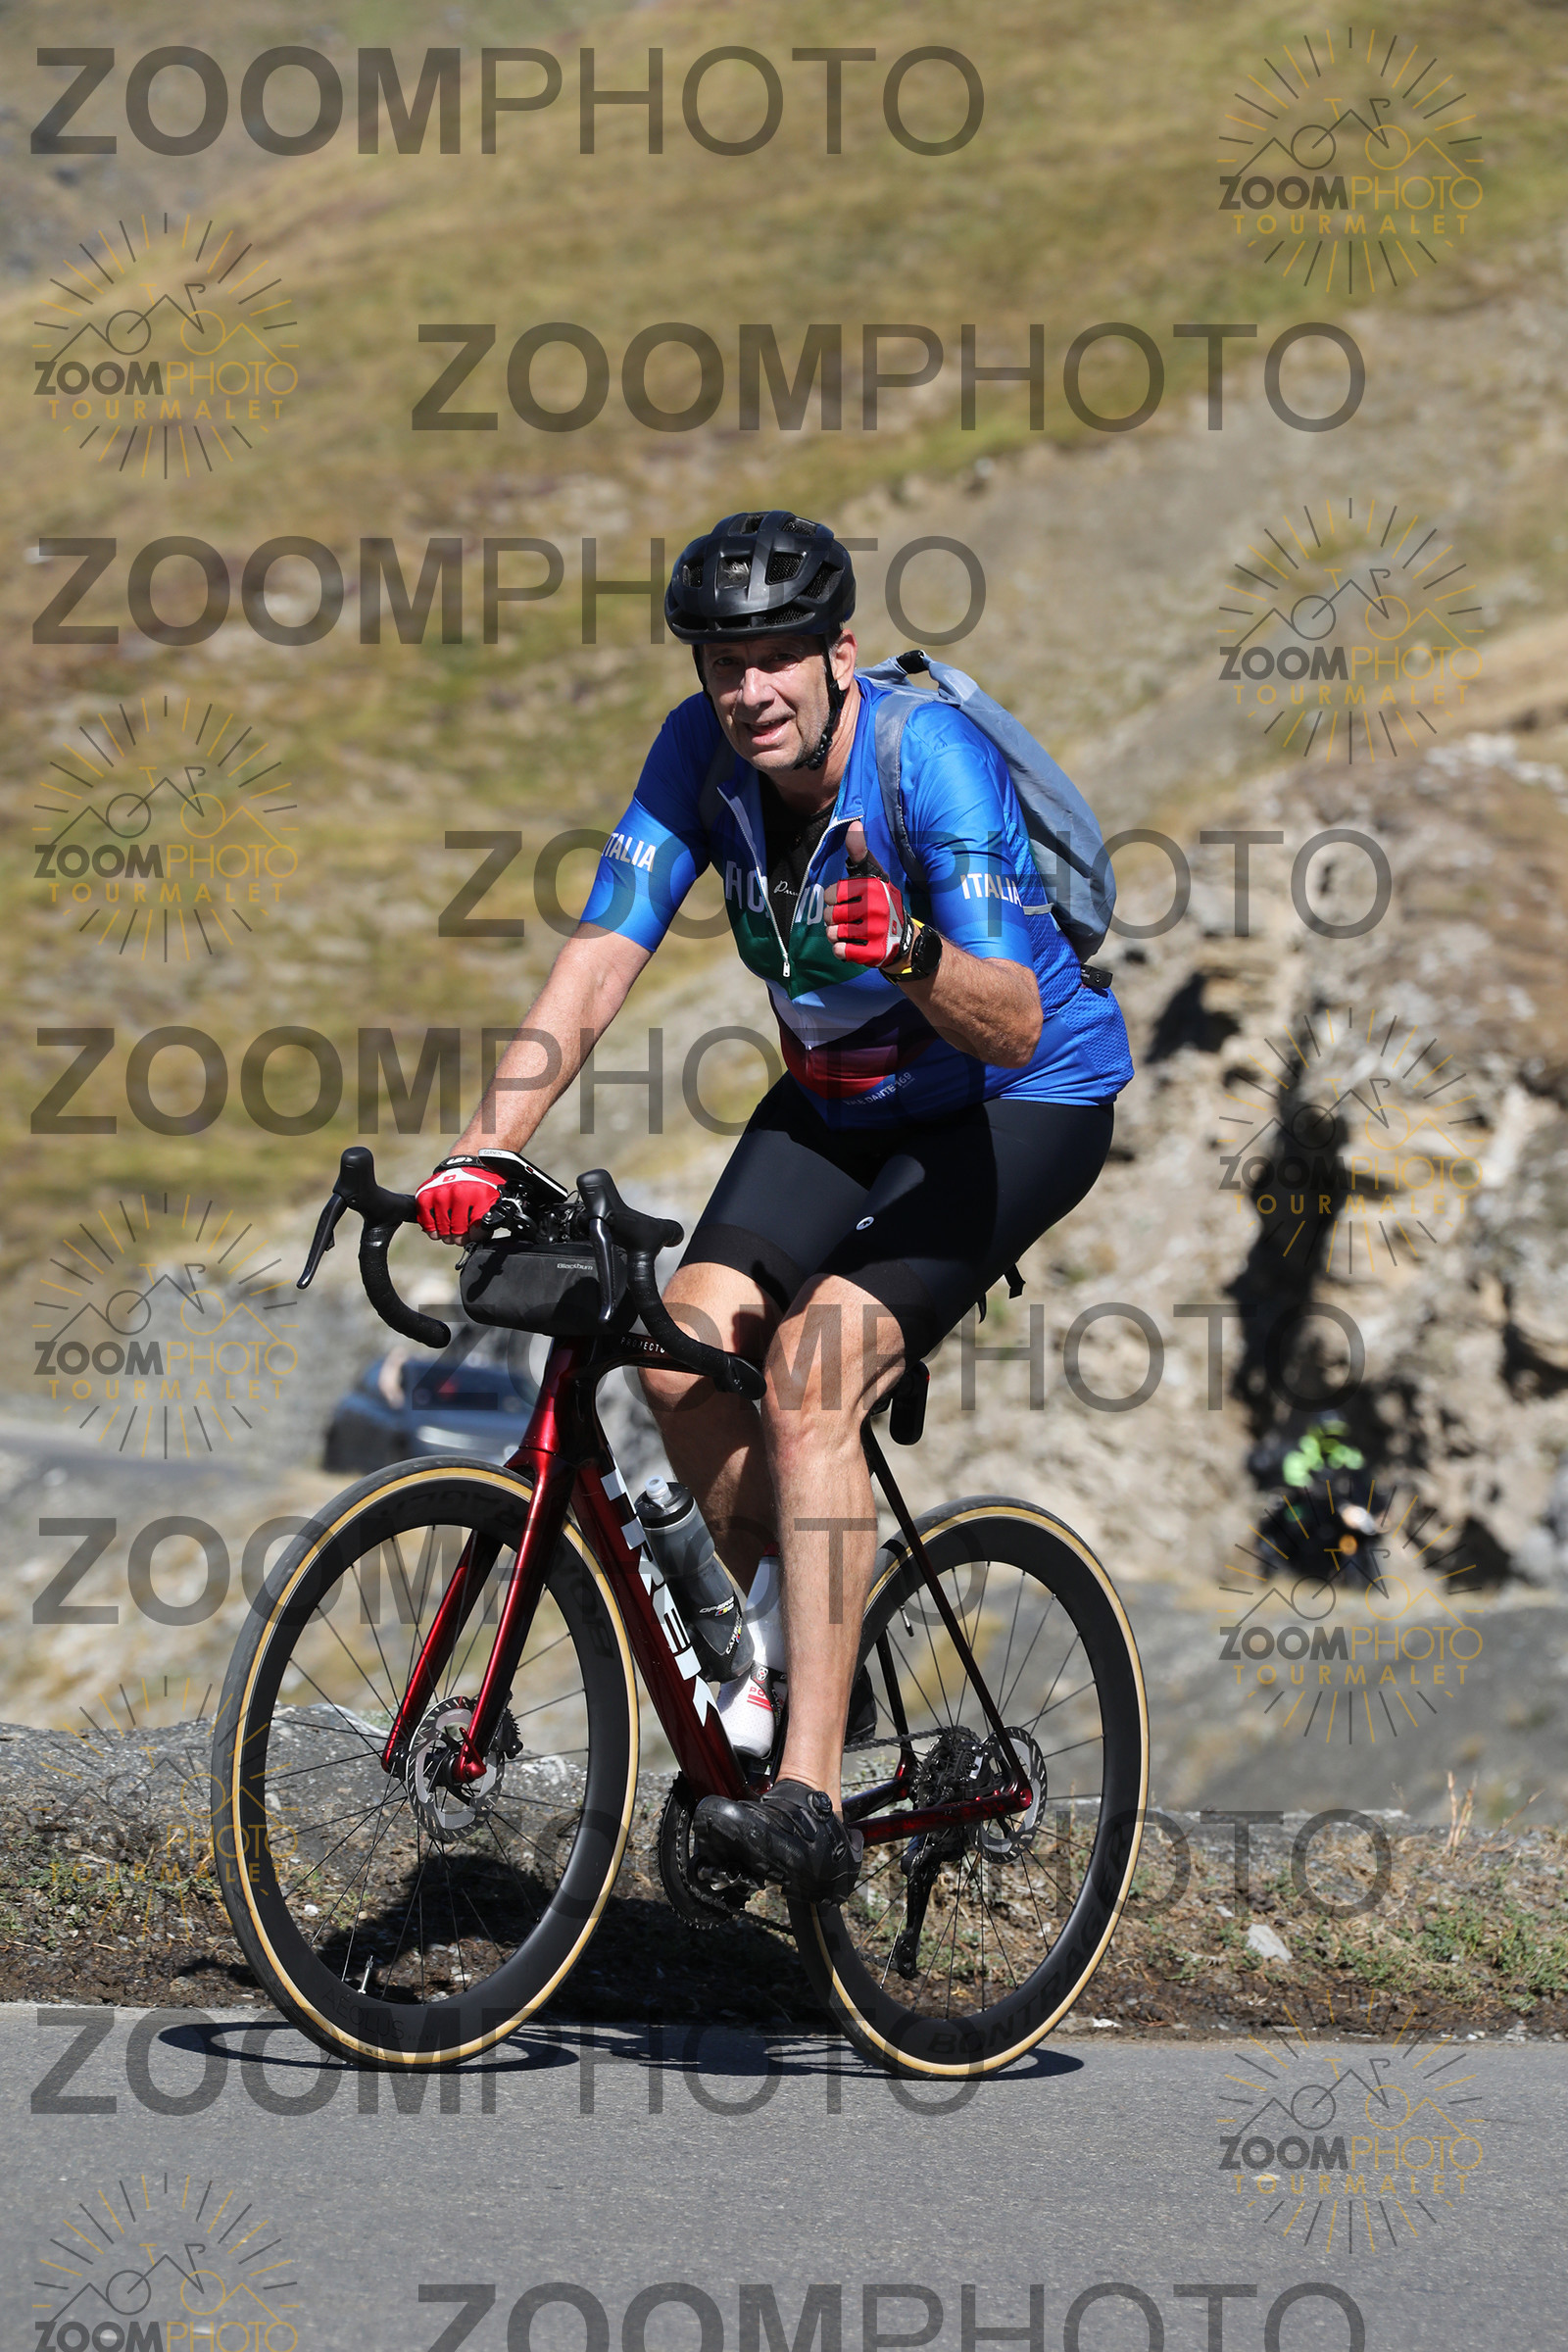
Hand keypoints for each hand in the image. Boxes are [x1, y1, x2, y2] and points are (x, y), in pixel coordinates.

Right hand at [416, 1156, 511, 1241]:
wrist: (464, 1166)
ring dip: (447, 1235)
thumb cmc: (480, 1185)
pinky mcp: (426, 1195)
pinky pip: (426, 1222)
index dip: (477, 1236)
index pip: (477, 1230)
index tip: (476, 1234)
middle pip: (459, 1233)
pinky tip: (438, 1228)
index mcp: (480, 1194)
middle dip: (462, 1238)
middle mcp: (459, 1193)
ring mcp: (441, 1194)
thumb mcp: (494, 1198)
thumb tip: (482, 1236)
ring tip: (452, 1232)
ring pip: (443, 1231)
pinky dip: (432, 1228)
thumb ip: (493, 1217)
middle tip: (463, 1235)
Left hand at [825, 820, 911, 968]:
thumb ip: (860, 853)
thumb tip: (854, 825)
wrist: (905, 939)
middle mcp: (874, 909)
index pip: (829, 894)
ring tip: (850, 932)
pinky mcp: (873, 953)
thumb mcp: (874, 876)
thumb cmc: (883, 903)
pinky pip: (840, 952)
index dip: (831, 899)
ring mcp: (874, 932)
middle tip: (847, 919)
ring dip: (836, 935)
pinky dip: (841, 950)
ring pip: (832, 934)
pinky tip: (852, 946)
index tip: (844, 901)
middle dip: (833, 918)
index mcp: (871, 888)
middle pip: (828, 915)